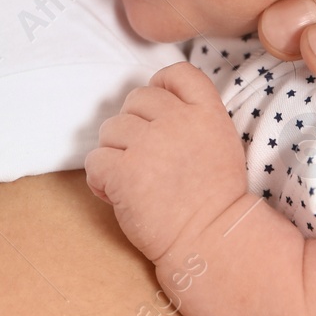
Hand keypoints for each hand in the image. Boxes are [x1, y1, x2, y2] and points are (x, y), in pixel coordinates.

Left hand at [84, 62, 247, 264]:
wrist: (210, 242)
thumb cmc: (213, 198)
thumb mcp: (220, 141)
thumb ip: (194, 114)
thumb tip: (155, 100)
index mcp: (207, 112)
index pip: (176, 73)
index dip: (160, 89)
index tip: (158, 116)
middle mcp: (178, 122)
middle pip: (135, 100)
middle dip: (133, 128)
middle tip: (146, 160)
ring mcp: (149, 145)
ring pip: (110, 129)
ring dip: (115, 154)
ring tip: (134, 181)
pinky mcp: (124, 172)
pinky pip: (94, 161)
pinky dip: (100, 180)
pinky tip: (117, 195)